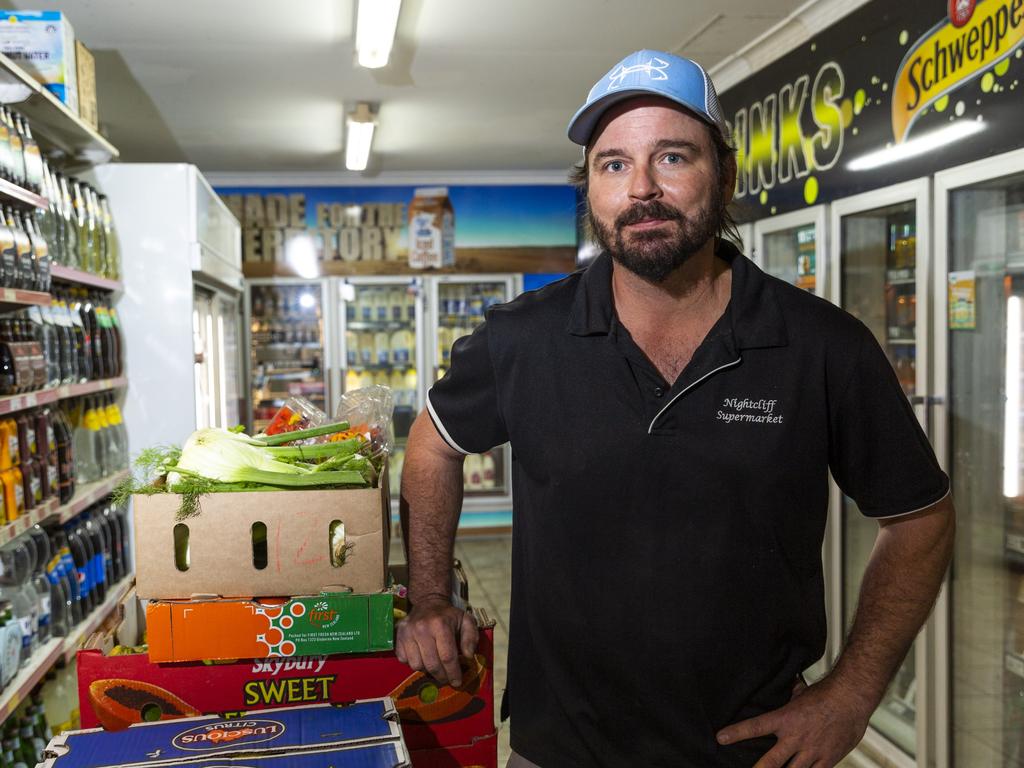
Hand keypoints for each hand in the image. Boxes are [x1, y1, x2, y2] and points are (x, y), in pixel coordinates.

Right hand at [394, 599, 478, 686]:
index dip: (453, 673)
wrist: (428, 602)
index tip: (457, 682)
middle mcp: (422, 628)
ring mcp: (407, 633)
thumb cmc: (448, 615)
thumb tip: (468, 656)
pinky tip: (422, 657)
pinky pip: (404, 660)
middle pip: (432, 664)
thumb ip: (471, 638)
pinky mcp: (398, 636)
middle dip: (442, 676)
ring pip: (416, 665)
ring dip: (427, 670)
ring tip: (435, 665)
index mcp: (440, 624)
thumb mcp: (466, 621)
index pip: (447, 656)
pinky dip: (413, 662)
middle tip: (447, 680)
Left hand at [715, 676, 872, 767]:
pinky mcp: (827, 760)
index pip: (755, 726)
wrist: (851, 698)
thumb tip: (783, 689)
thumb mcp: (799, 693)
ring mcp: (811, 751)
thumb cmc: (825, 693)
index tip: (720, 738)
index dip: (737, 732)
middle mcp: (795, 738)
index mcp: (785, 719)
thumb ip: (788, 698)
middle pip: (771, 762)